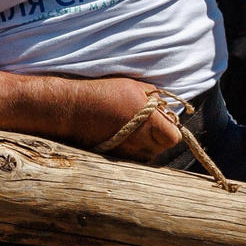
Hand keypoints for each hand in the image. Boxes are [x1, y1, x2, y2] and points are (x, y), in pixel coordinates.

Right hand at [67, 76, 184, 160]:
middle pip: (161, 149)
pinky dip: (131, 151)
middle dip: (159, 138)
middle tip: (147, 125)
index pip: (173, 138)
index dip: (171, 130)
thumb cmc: (103, 94)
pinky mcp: (114, 158)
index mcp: (148, 121)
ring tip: (134, 132)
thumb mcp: (133, 86)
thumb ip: (155, 97)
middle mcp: (139, 141)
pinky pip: (132, 159)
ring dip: (146, 146)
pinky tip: (122, 138)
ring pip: (147, 156)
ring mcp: (126, 152)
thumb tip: (165, 108)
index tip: (163, 122)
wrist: (72, 109)